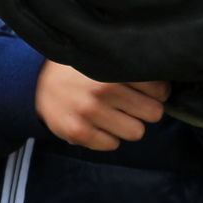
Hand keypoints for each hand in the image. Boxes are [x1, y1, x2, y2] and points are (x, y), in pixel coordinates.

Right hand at [35, 63, 167, 150]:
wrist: (34, 82)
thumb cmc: (78, 69)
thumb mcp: (102, 57)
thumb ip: (130, 65)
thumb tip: (168, 85)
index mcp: (113, 67)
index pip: (160, 89)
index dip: (156, 91)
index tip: (145, 89)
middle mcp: (102, 88)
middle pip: (154, 114)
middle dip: (144, 110)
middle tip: (129, 103)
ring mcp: (89, 112)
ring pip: (136, 132)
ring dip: (127, 125)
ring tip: (111, 113)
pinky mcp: (78, 132)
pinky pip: (113, 145)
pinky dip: (106, 137)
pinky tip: (95, 123)